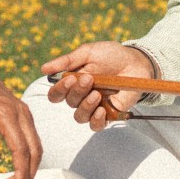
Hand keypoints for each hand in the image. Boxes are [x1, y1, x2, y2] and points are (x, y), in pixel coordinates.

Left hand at [0, 52, 42, 178]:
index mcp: (6, 114)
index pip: (21, 149)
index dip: (21, 172)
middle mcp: (21, 112)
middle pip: (35, 149)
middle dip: (28, 174)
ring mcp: (25, 112)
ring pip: (36, 145)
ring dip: (28, 167)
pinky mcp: (24, 114)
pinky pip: (31, 138)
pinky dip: (27, 156)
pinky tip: (16, 168)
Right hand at [38, 40, 155, 132]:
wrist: (136, 62)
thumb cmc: (111, 55)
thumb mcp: (88, 53)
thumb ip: (67, 61)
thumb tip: (44, 69)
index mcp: (73, 82)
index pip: (56, 94)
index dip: (58, 90)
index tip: (69, 79)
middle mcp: (81, 97)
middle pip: (69, 102)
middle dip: (77, 91)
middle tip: (89, 78)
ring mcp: (94, 107)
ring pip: (80, 116)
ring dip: (85, 106)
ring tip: (97, 94)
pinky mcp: (109, 114)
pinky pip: (96, 125)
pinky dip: (96, 119)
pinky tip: (102, 108)